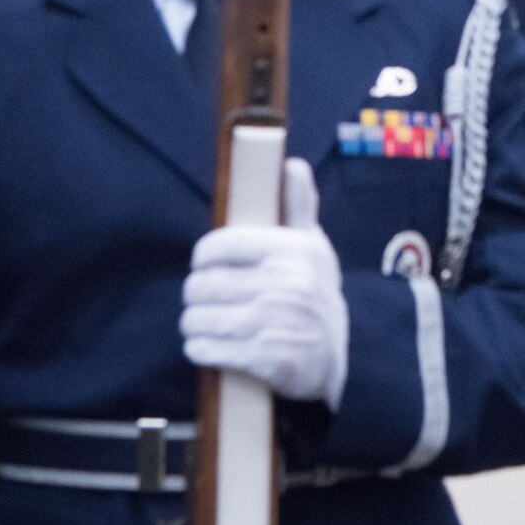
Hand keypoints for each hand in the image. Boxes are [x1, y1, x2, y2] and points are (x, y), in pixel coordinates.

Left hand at [182, 157, 349, 410]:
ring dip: (194, 323)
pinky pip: (209, 349)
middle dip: (196, 294)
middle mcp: (288, 284)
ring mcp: (277, 323)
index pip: (222, 245)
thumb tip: (292, 164)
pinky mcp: (267, 359)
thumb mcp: (312, 248)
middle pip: (204, 284)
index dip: (203, 255)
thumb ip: (298, 205)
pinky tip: (206, 345)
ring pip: (201, 318)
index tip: (204, 263)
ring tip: (201, 322)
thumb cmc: (313, 295)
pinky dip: (200, 348)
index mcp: (296, 249)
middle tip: (202, 298)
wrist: (331, 360)